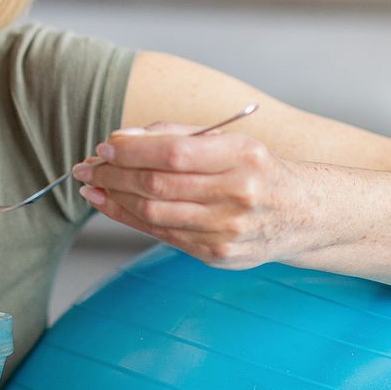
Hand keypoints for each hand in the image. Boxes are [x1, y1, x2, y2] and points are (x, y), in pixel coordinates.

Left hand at [72, 121, 303, 268]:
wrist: (302, 215)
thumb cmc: (257, 171)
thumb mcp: (230, 141)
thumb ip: (177, 135)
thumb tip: (122, 139)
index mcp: (243, 157)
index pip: (174, 153)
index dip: (132, 151)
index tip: (105, 146)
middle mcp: (238, 195)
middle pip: (158, 185)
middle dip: (114, 175)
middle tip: (88, 166)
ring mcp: (228, 230)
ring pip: (154, 213)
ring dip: (114, 198)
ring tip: (93, 185)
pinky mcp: (217, 254)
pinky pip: (162, 234)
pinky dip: (129, 219)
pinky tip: (111, 205)